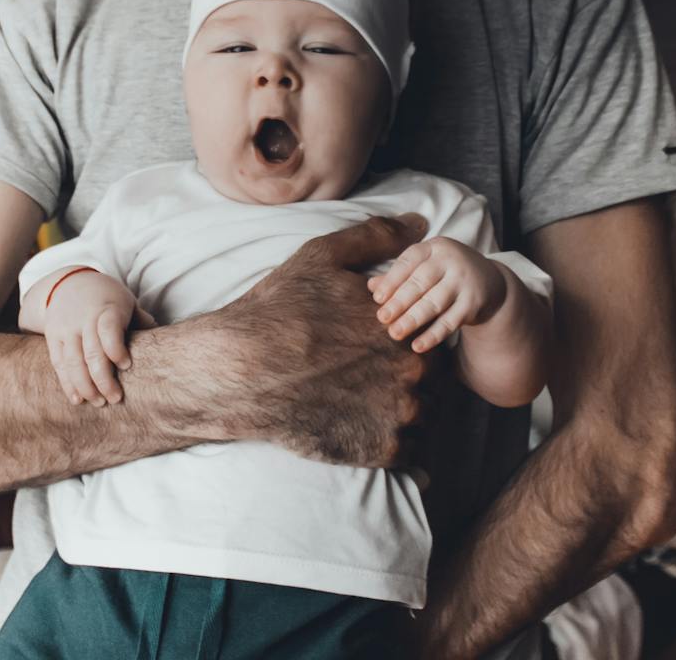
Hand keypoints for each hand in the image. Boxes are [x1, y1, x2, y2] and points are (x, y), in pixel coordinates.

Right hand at [43, 270, 154, 406]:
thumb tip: (161, 342)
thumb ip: (141, 321)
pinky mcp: (53, 337)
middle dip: (103, 379)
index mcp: (106, 308)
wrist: (69, 283)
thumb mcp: (126, 301)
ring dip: (86, 386)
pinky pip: (59, 363)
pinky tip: (78, 399)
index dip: (116, 349)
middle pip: (91, 352)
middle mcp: (83, 318)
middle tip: (116, 398)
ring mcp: (66, 328)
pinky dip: (68, 383)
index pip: (108, 329)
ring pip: (73, 361)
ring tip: (99, 402)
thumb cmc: (107, 298)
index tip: (127, 365)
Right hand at [219, 213, 438, 466]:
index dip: (409, 341)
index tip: (378, 346)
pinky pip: (412, 451)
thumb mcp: (324, 257)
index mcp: (406, 324)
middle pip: (434, 378)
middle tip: (369, 375)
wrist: (241, 369)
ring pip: (426, 415)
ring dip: (406, 410)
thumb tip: (420, 224)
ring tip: (365, 402)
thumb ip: (378, 237)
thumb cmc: (280, 310)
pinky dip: (394, 441)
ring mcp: (401, 413)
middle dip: (409, 376)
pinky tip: (363, 426)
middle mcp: (413, 369)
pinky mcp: (383, 450)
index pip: (434, 336)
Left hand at [368, 238, 507, 352]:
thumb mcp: (425, 266)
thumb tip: (370, 286)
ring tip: (394, 333)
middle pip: (421, 282)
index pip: (409, 261)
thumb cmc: (445, 273)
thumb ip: (399, 275)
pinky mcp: (474, 303)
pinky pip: (450, 322)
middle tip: (382, 318)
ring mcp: (464, 281)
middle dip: (399, 302)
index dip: (392, 280)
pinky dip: (433, 335)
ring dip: (413, 320)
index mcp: (434, 247)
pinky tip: (417, 346)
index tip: (377, 298)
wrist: (489, 282)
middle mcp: (451, 260)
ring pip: (435, 303)